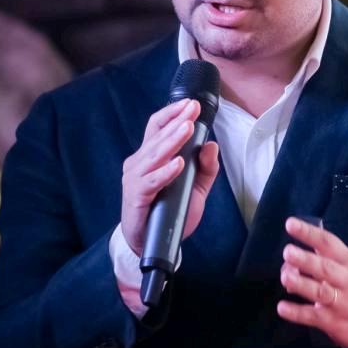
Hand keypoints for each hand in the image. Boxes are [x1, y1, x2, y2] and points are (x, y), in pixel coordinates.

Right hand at [120, 98, 219, 254]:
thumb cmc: (167, 212)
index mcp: (150, 157)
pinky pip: (151, 181)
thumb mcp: (194, 188)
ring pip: (154, 155)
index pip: (157, 127)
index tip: (189, 104)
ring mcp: (135, 179)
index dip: (172, 114)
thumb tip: (212, 145)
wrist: (148, 243)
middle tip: (191, 110)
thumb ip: (205, 168)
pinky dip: (165, 172)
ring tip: (187, 128)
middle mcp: (139, 164)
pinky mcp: (136, 197)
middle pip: (157, 137)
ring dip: (172, 141)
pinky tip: (177, 163)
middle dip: (176, 121)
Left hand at [277, 217, 347, 347]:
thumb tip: (289, 260)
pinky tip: (282, 308)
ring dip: (301, 284)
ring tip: (285, 277)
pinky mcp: (333, 321)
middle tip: (287, 252)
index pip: (328, 243)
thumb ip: (321, 257)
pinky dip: (297, 313)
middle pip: (326, 268)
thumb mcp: (347, 266)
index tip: (290, 224)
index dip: (309, 233)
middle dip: (306, 260)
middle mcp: (346, 279)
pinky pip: (313, 316)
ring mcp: (340, 302)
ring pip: (320, 292)